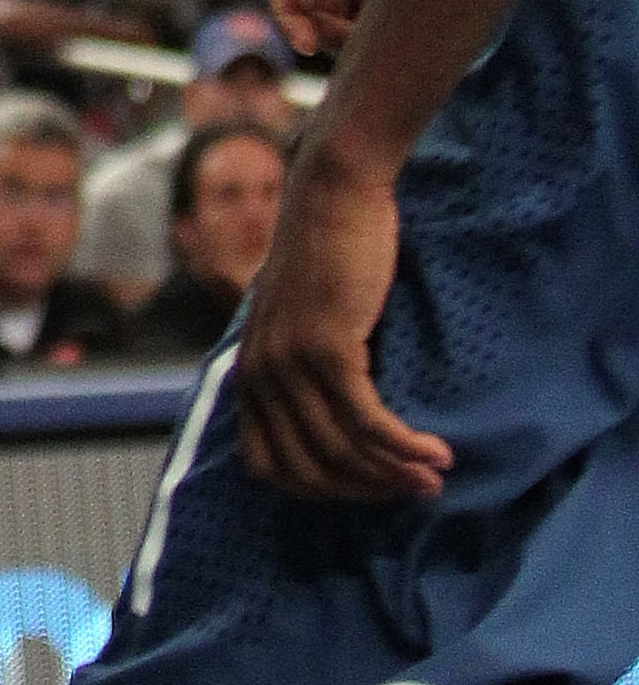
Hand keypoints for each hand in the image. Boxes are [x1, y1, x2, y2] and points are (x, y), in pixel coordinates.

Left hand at [235, 148, 446, 501]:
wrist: (333, 193)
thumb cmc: (327, 255)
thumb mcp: (299, 321)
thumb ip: (303, 370)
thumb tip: (337, 431)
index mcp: (248, 372)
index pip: (268, 466)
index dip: (321, 491)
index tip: (366, 488)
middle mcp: (260, 374)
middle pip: (308, 470)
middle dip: (364, 491)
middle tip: (414, 490)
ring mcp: (289, 362)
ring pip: (341, 452)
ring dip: (394, 474)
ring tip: (434, 477)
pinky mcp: (327, 348)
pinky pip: (367, 422)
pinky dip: (404, 447)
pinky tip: (436, 452)